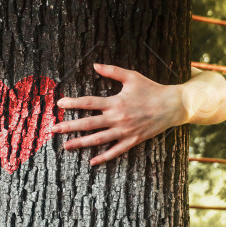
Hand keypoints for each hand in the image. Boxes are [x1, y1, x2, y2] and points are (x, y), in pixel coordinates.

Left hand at [53, 64, 189, 165]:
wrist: (172, 106)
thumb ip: (112, 71)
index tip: (59, 104)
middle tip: (53, 129)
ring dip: (80, 143)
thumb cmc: (151, 89)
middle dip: (69, 126)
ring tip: (65, 146)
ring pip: (98, 140)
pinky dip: (103, 157)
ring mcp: (124, 131)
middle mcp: (117, 118)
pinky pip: (115, 151)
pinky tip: (91, 162)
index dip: (73, 103)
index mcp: (115, 102)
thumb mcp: (132, 76)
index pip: (89, 102)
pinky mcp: (132, 140)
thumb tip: (94, 64)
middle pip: (88, 123)